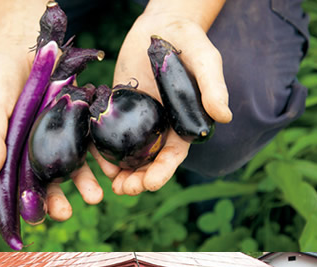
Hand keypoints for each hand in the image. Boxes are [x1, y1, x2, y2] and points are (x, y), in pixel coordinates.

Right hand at [0, 8, 103, 221]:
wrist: (29, 44)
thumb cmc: (2, 76)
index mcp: (15, 150)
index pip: (21, 182)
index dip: (29, 201)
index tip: (38, 217)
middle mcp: (40, 147)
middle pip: (50, 180)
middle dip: (60, 199)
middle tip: (68, 212)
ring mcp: (62, 134)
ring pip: (75, 164)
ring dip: (85, 182)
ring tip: (97, 195)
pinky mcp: (82, 118)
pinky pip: (94, 141)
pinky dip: (102, 156)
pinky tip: (111, 168)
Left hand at [94, 6, 232, 194]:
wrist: (160, 26)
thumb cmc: (189, 42)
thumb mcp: (205, 60)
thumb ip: (212, 86)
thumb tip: (223, 116)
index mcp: (182, 122)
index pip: (174, 154)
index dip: (163, 171)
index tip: (150, 184)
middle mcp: (159, 126)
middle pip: (148, 160)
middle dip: (138, 179)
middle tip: (124, 190)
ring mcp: (136, 119)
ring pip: (126, 152)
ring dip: (119, 171)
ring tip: (109, 185)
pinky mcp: (116, 108)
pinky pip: (106, 133)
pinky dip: (100, 149)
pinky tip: (93, 160)